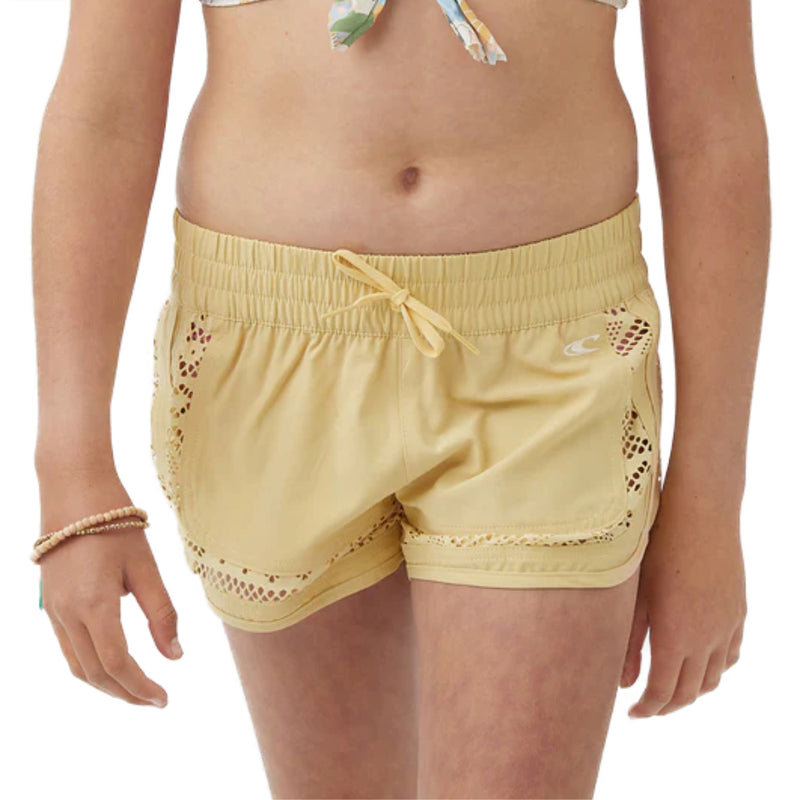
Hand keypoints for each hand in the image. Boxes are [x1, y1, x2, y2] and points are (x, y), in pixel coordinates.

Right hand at [37, 471, 181, 706]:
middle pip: (94, 673)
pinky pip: (67, 648)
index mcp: (93, 605)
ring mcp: (53, 610)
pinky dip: (90, 665)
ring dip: (106, 684)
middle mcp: (67, 614)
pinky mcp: (51, 603)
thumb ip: (161, 613)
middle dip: (125, 693)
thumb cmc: (115, 523)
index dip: (140, 686)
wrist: (74, 489)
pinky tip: (112, 663)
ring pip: (76, 665)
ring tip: (137, 688)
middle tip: (155, 700)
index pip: (116, 663)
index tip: (164, 698)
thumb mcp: (145, 566)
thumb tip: (176, 655)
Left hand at [620, 475, 746, 716]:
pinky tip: (700, 662)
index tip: (632, 713)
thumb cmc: (657, 549)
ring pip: (714, 677)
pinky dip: (715, 669)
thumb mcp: (635, 596)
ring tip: (670, 688)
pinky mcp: (738, 611)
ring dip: (693, 691)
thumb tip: (624, 683)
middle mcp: (707, 639)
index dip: (647, 709)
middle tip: (647, 706)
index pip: (663, 691)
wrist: (701, 514)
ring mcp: (728, 626)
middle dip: (667, 705)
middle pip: (690, 692)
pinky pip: (731, 654)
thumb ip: (628, 642)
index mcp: (676, 638)